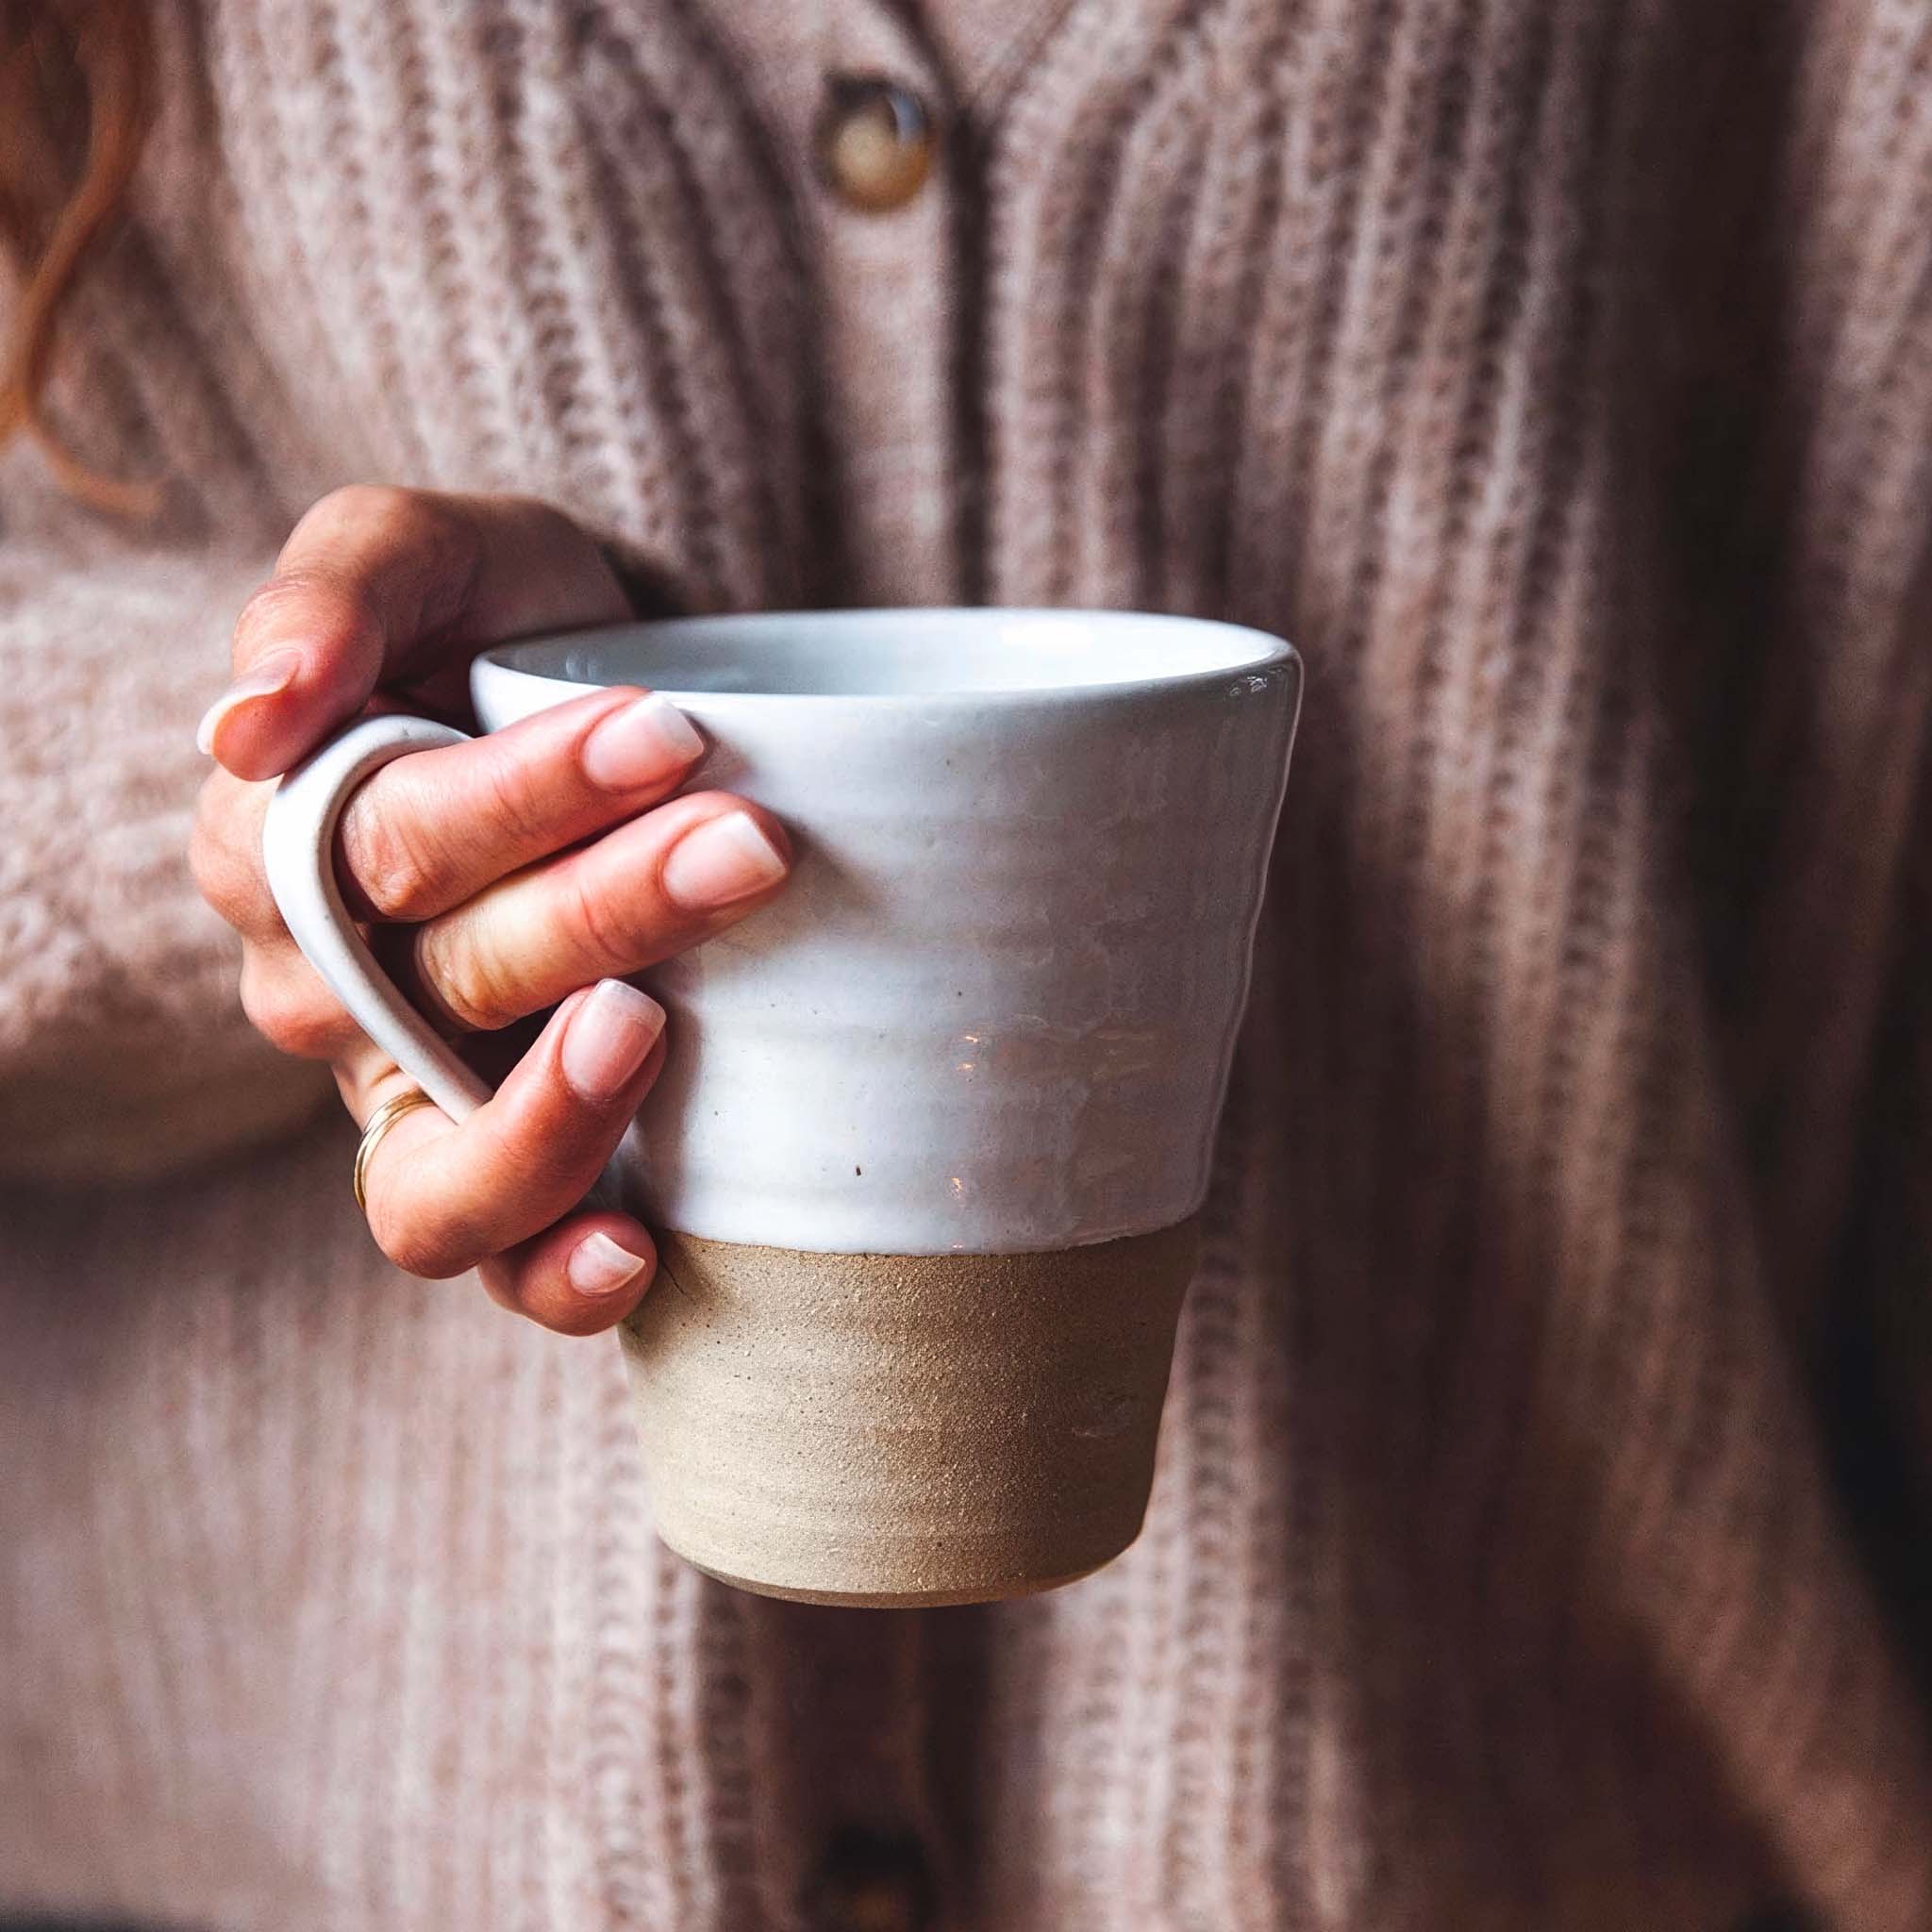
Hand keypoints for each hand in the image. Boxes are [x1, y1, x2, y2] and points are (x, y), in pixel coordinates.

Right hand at [190, 486, 790, 1333]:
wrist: (610, 698)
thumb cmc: (510, 623)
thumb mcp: (429, 553)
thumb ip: (334, 595)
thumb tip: (245, 724)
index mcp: (278, 843)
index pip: (388, 839)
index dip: (528, 795)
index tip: (670, 727)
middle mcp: (327, 992)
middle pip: (449, 978)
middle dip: (608, 908)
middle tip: (750, 843)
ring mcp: (408, 1097)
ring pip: (444, 1165)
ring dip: (562, 1110)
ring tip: (660, 1027)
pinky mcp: (501, 1167)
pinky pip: (493, 1257)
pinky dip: (550, 1273)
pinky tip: (633, 1253)